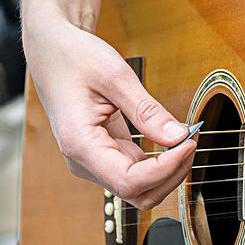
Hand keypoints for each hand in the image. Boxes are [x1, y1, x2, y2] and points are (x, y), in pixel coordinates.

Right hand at [24, 19, 194, 209]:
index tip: (188, 143)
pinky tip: (172, 139)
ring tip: (185, 138)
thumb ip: (147, 111)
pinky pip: (137, 171)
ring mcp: (94, 161)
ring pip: (139, 187)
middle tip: (191, 140)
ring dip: (168, 169)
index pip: (129, 181)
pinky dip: (159, 161)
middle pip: (137, 193)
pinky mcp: (105, 154)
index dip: (165, 169)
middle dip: (171, 174)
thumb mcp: (115, 76)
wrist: (53, 51)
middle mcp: (83, 161)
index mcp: (79, 144)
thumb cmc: (73, 58)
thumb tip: (178, 136)